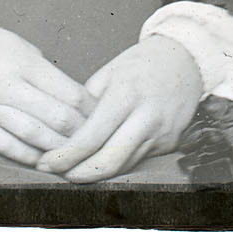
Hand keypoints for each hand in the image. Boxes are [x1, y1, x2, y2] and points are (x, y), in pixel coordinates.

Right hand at [0, 3, 91, 166]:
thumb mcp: (19, 45)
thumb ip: (43, 72)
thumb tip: (70, 98)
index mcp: (26, 63)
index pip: (70, 93)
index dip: (91, 110)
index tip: (103, 117)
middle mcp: (11, 87)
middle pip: (57, 118)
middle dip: (81, 134)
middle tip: (96, 143)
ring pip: (34, 137)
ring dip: (58, 150)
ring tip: (75, 158)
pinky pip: (6, 146)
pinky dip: (28, 157)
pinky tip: (42, 163)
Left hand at [35, 35, 202, 181]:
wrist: (186, 59)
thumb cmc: (143, 62)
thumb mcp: (110, 72)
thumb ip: (88, 102)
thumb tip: (66, 129)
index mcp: (126, 94)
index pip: (92, 137)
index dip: (66, 155)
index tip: (46, 161)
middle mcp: (145, 117)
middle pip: (109, 161)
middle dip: (78, 174)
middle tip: (56, 172)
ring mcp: (160, 133)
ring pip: (123, 167)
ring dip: (95, 174)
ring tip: (71, 170)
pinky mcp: (169, 144)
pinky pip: (137, 161)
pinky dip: (115, 165)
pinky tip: (99, 162)